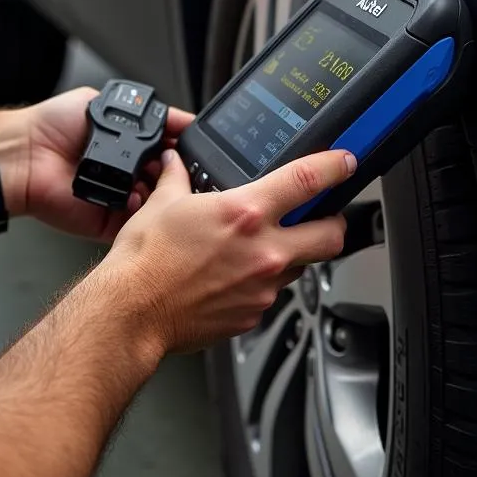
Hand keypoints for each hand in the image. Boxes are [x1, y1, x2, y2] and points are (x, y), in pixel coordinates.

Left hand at [20, 86, 194, 242]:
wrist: (25, 154)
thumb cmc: (54, 125)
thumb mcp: (104, 102)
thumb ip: (146, 112)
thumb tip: (184, 118)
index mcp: (130, 147)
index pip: (170, 152)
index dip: (185, 151)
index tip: (197, 148)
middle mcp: (128, 173)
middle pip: (170, 180)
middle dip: (178, 174)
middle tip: (180, 166)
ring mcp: (120, 200)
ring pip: (158, 205)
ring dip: (163, 194)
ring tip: (156, 180)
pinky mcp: (108, 223)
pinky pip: (136, 225)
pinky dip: (141, 214)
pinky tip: (135, 198)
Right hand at [96, 148, 352, 354]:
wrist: (133, 311)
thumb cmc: (145, 261)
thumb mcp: (162, 204)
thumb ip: (177, 179)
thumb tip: (175, 165)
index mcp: (244, 213)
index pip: (306, 182)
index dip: (334, 167)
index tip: (344, 162)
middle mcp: (263, 250)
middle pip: (330, 235)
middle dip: (333, 222)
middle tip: (323, 215)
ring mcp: (263, 287)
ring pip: (301, 266)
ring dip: (291, 253)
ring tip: (261, 247)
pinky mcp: (253, 314)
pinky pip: (271, 293)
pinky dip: (261, 282)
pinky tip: (234, 276)